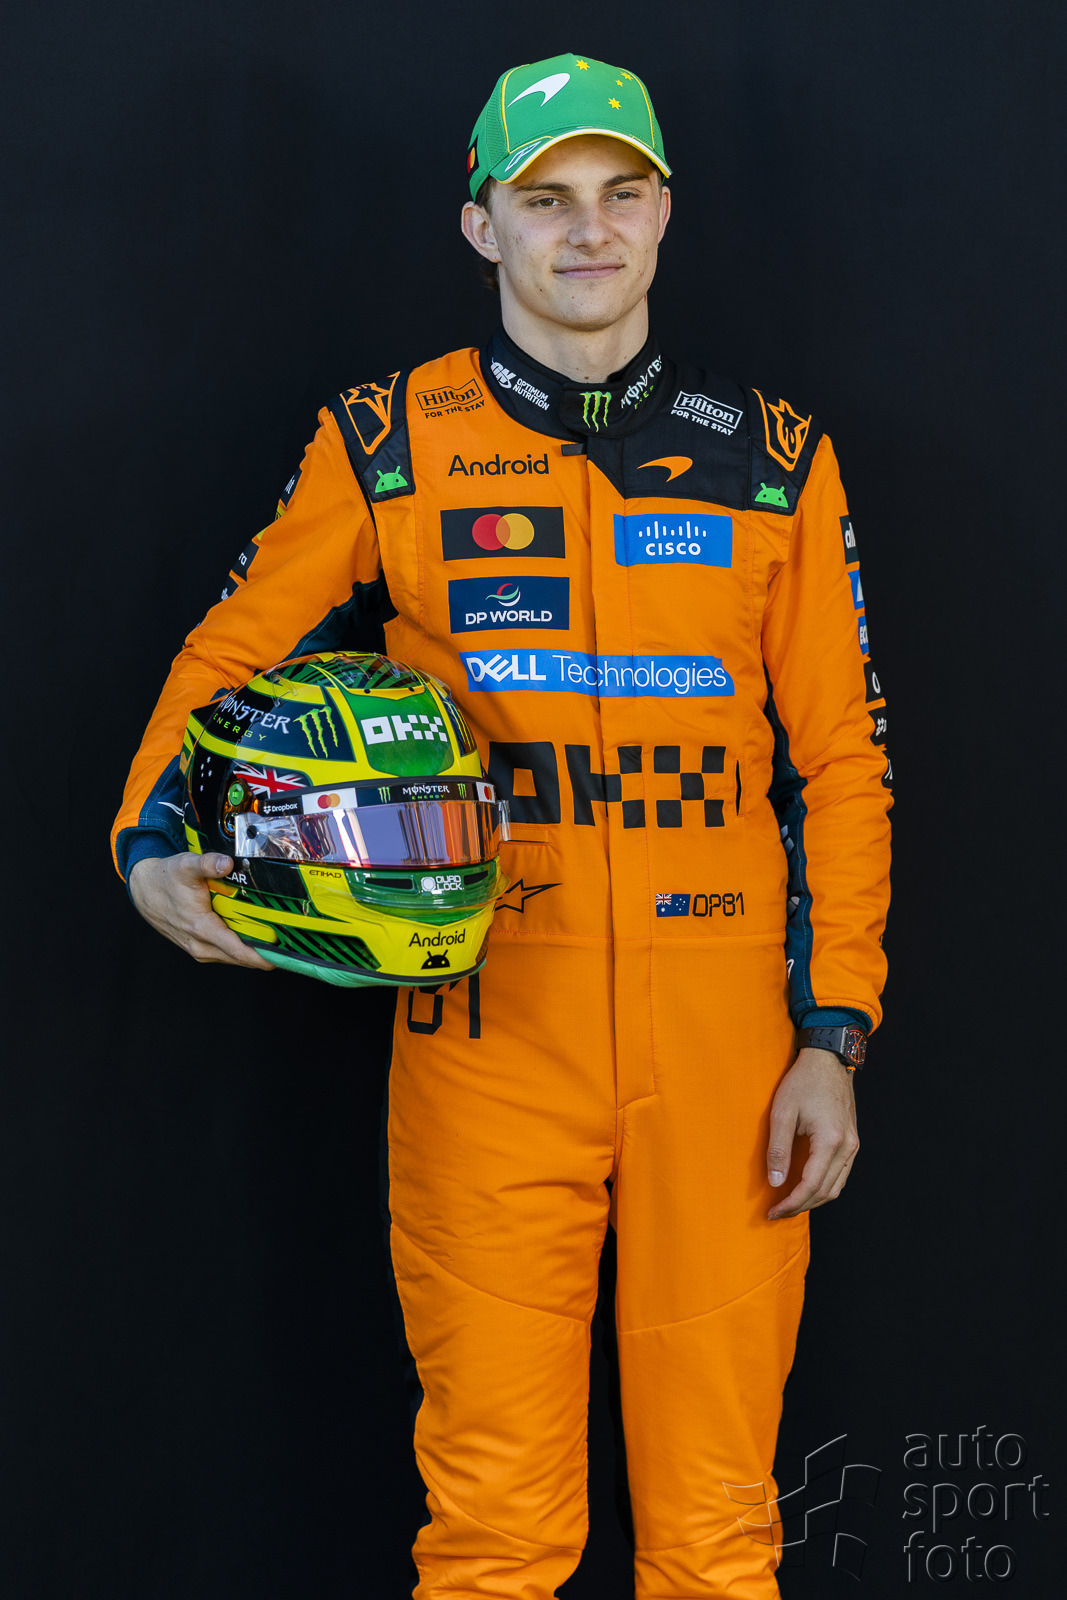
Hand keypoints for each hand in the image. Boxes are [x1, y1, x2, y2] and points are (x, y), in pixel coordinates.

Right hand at [128, 854, 275, 969]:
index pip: (239, 952)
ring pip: (234, 957)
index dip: (264, 956)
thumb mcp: (186, 865)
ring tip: (276, 939)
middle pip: (241, 958)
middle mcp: (200, 945)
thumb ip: (208, 863)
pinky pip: (226, 953)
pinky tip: (253, 935)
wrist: (144, 889)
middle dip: (265, 954)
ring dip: (253, 951)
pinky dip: (240, 947)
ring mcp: (199, 949)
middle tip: (290, 944)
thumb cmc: (165, 879)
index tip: (284, 955)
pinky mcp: (199, 948)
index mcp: (201, 928)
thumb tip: (226, 863)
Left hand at [766, 1046, 858, 1218]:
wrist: (828, 1059)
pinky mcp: (852, 1140)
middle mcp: (847, 1146)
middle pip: (826, 1192)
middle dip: (801, 1206)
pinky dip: (824, 1186)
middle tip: (778, 1212)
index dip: (791, 1203)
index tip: (773, 1211)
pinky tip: (806, 1187)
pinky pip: (841, 1174)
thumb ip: (778, 1150)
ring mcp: (853, 1144)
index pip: (811, 1185)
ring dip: (813, 1199)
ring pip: (836, 1186)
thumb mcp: (782, 1113)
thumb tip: (776, 1182)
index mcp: (830, 1141)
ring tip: (789, 1204)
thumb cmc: (803, 1082)